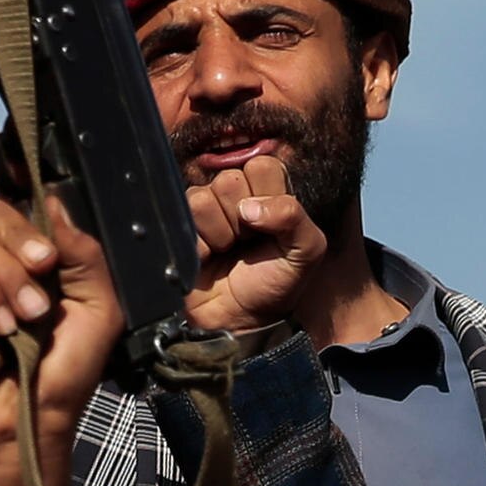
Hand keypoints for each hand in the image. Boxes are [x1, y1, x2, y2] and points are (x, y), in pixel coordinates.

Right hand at [0, 194, 118, 465]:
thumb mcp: (98, 308)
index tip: (51, 255)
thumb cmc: (63, 374)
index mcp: (23, 258)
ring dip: (3, 279)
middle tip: (42, 275)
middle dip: (18, 240)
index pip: (15, 205)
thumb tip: (54, 204)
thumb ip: (84, 252)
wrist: (30, 422)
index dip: (31, 218)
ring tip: (23, 322)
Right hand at [183, 157, 323, 335]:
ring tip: (227, 251)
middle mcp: (234, 196)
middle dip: (242, 219)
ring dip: (219, 234)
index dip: (267, 196)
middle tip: (247, 243)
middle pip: (229, 179)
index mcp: (266, 192)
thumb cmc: (276, 283)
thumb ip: (294, 217)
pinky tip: (207, 259)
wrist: (242, 321)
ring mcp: (205, 212)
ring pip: (202, 198)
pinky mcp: (180, 228)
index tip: (271, 227)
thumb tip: (249, 207)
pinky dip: (199, 246)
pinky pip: (182, 218)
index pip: (262, 165)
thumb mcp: (306, 252)